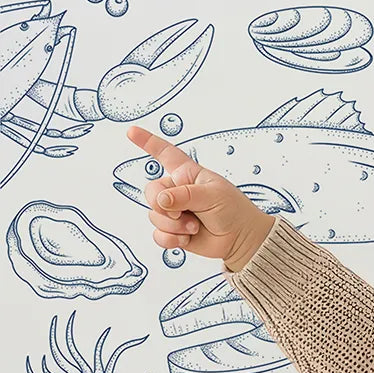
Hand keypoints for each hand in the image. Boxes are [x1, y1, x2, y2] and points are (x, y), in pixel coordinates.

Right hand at [125, 125, 274, 271]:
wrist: (242, 239)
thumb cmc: (234, 211)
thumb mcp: (212, 195)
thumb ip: (184, 195)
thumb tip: (160, 200)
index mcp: (187, 174)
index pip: (164, 153)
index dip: (147, 142)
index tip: (131, 132)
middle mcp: (177, 191)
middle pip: (151, 192)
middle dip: (163, 206)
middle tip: (183, 214)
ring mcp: (174, 211)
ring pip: (154, 216)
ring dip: (173, 225)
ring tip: (195, 227)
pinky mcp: (174, 231)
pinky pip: (158, 235)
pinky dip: (171, 239)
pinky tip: (186, 238)